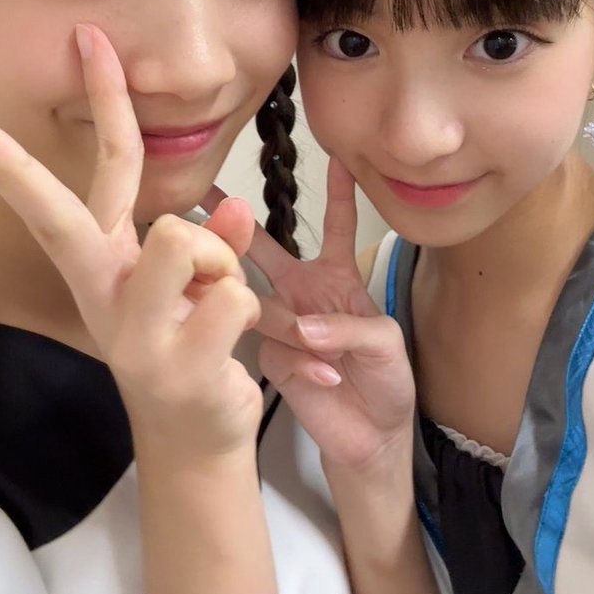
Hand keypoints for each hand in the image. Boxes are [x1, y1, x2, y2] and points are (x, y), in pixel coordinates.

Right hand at [0, 24, 264, 457]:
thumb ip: (207, 242)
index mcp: (97, 267)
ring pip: (184, 238)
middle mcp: (101, 292)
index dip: (7, 156)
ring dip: (220, 261)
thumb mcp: (189, 289)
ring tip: (212, 301)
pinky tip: (228, 341)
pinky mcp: (178, 365)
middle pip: (89, 197)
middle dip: (101, 109)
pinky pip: (234, 292)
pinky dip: (248, 307)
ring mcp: (133, 332)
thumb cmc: (186, 349)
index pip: (53, 199)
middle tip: (90, 36)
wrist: (194, 440)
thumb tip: (231, 203)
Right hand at [205, 159, 414, 472]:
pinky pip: (273, 347)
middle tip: (206, 193)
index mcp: (338, 280)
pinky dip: (301, 361)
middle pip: (266, 250)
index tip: (338, 156)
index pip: (337, 228)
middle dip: (238, 221)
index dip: (338, 193)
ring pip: (259, 303)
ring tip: (310, 342)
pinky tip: (328, 379)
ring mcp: (284, 325)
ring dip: (282, 319)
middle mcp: (304, 294)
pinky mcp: (272, 359)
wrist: (372, 437)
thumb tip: (304, 327)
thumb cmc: (387, 383)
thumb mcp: (385, 345)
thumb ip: (350, 327)